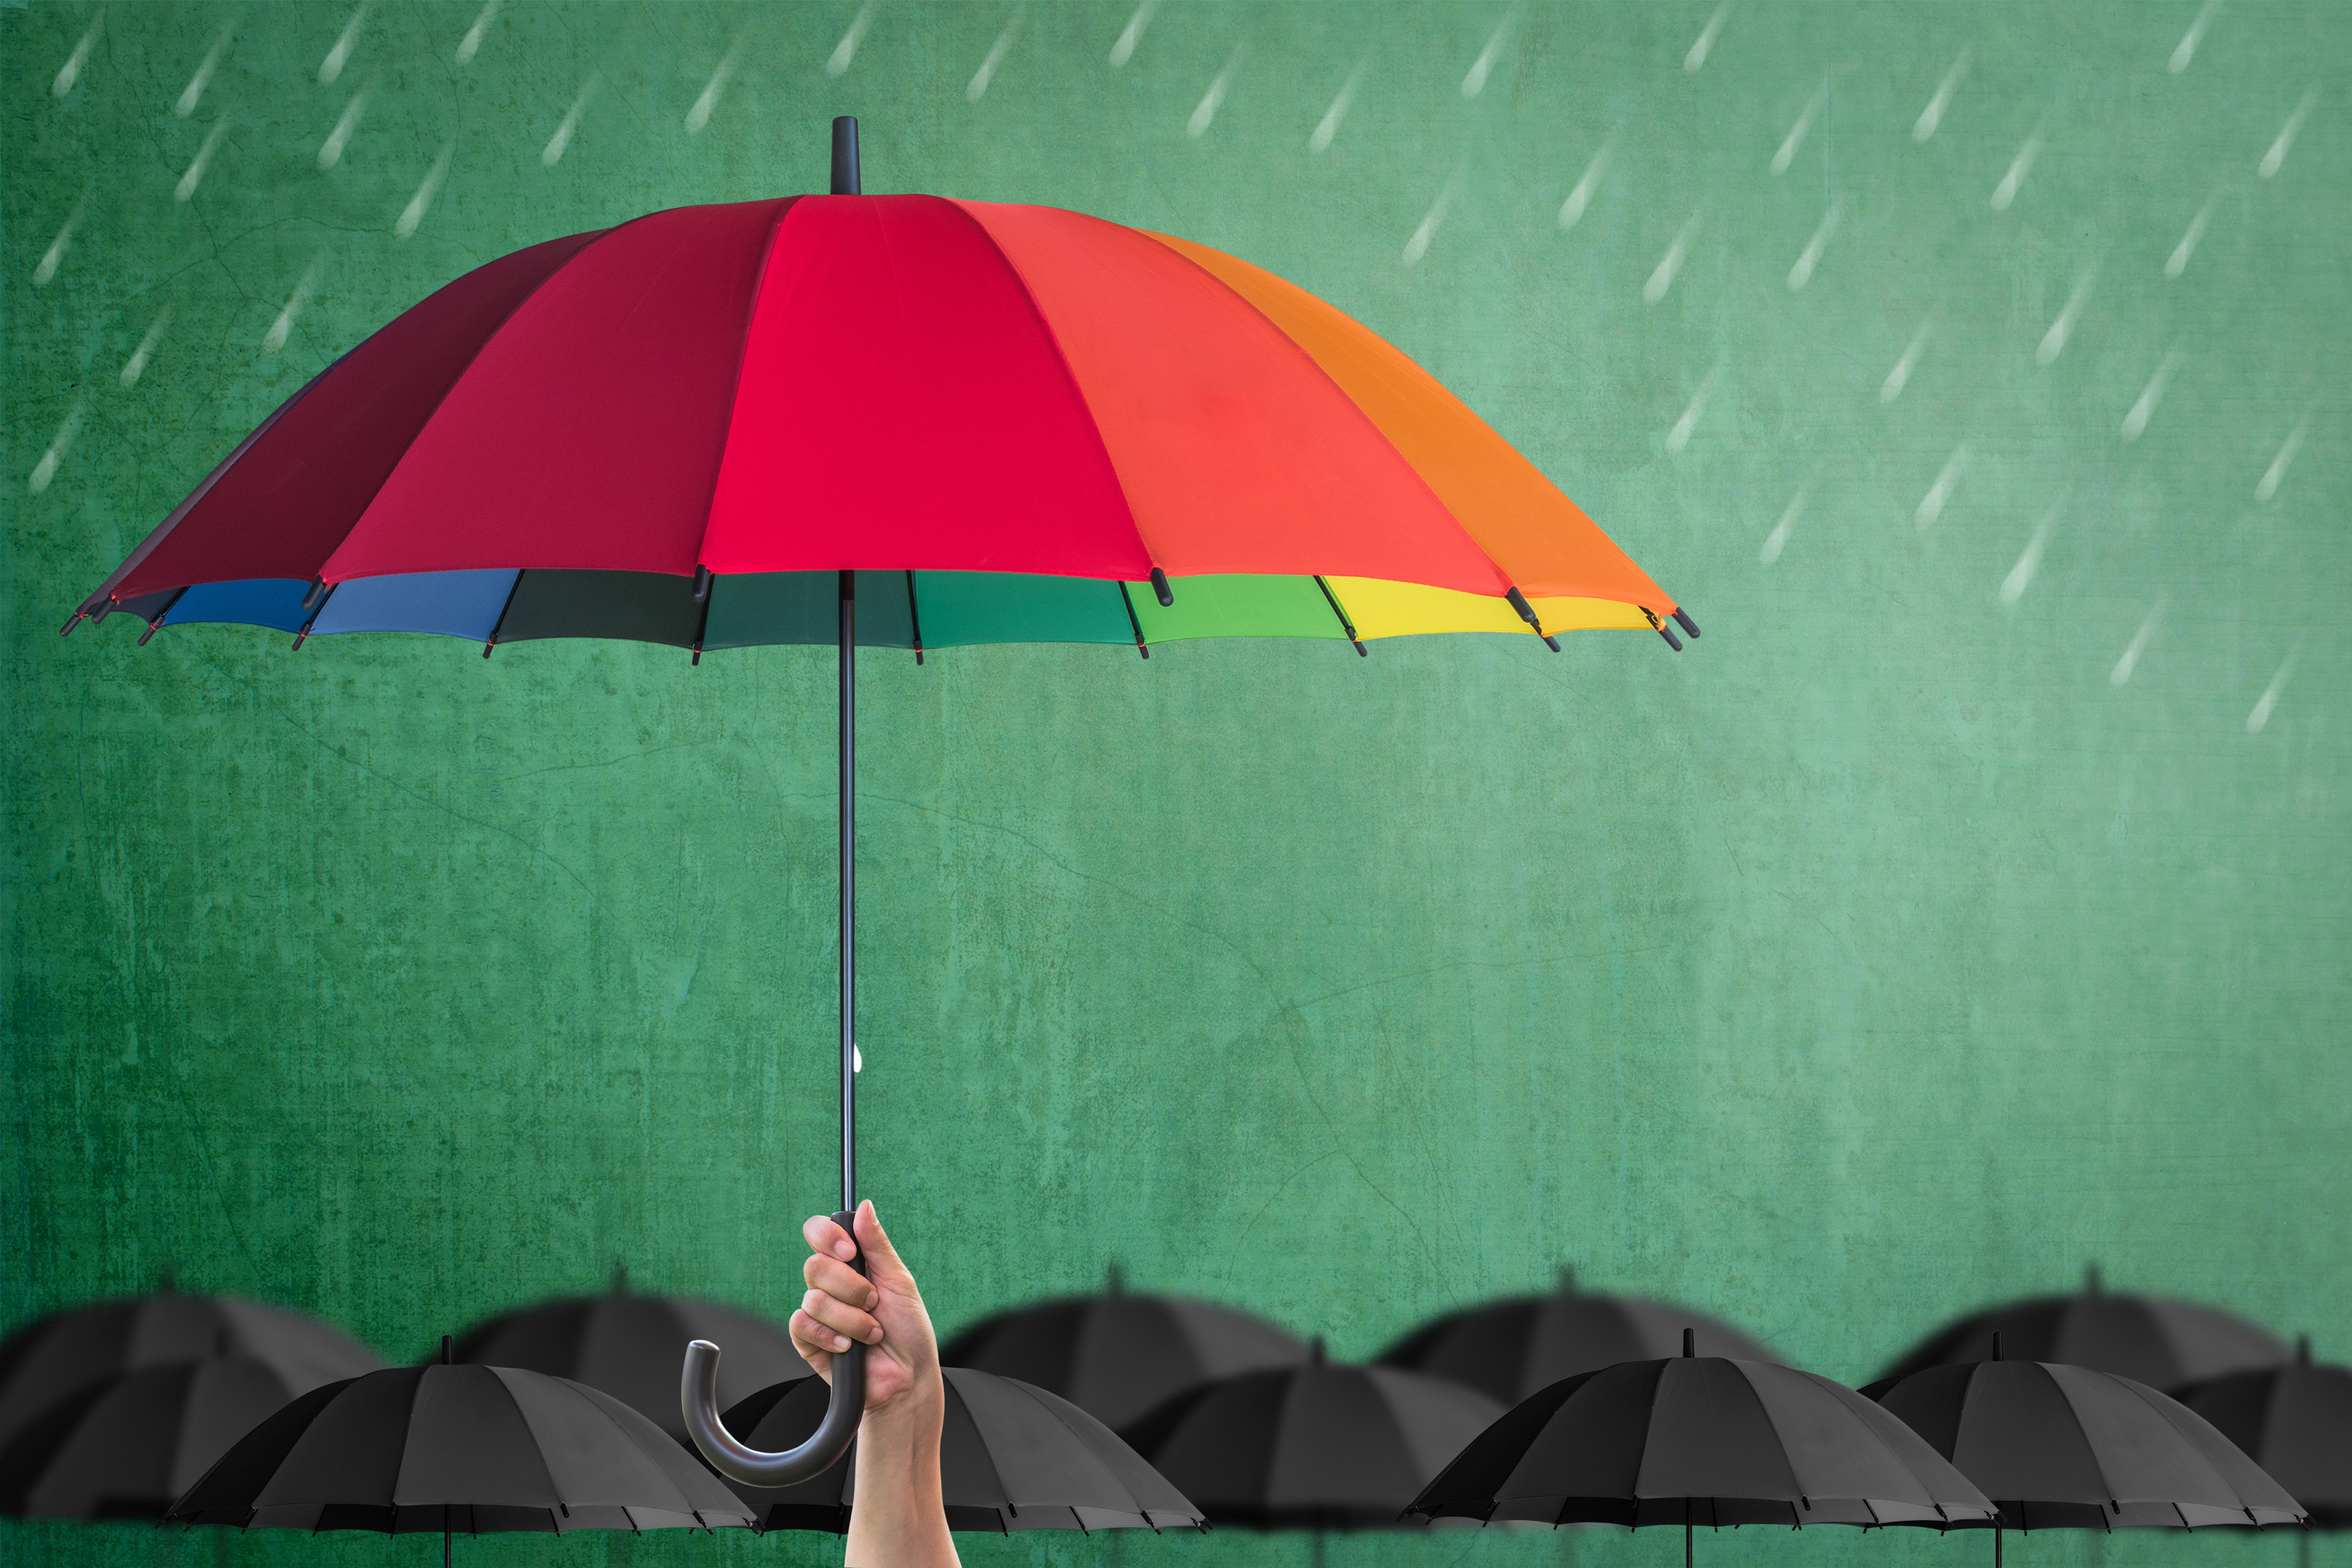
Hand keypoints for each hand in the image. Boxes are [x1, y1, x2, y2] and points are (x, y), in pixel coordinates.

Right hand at [790, 1201, 940, 1419]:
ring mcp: (818, 1313)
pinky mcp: (808, 1341)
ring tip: (871, 1333)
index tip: (850, 1252)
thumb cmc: (909, 1330)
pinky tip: (848, 1347)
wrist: (907, 1377)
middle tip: (874, 1303)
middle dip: (851, 1288)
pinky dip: (831, 1336)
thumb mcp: (899, 1280)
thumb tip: (864, 1206)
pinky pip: (801, 1326)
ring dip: (851, 1320)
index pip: (819, 1233)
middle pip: (815, 1266)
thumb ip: (877, 1244)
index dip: (827, 1236)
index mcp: (850, 1264)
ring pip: (813, 1299)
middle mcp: (830, 1285)